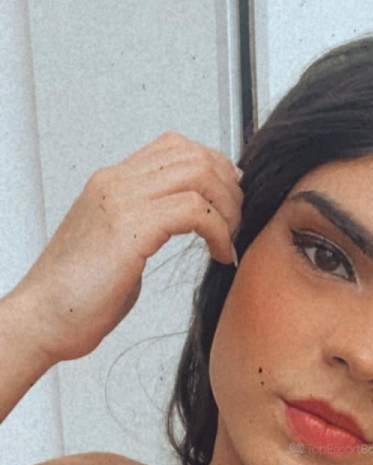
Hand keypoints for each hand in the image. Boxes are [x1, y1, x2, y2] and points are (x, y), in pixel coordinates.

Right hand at [7, 131, 242, 361]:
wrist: (43, 318)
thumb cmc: (76, 296)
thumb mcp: (116, 248)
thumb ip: (145, 228)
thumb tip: (178, 226)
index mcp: (111, 184)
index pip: (173, 147)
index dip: (213, 165)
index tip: (230, 195)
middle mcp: (116, 183)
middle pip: (193, 154)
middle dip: (228, 186)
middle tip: (237, 221)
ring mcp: (122, 201)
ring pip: (198, 174)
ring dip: (227, 207)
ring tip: (230, 238)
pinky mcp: (130, 228)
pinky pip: (194, 210)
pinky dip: (219, 231)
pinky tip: (220, 254)